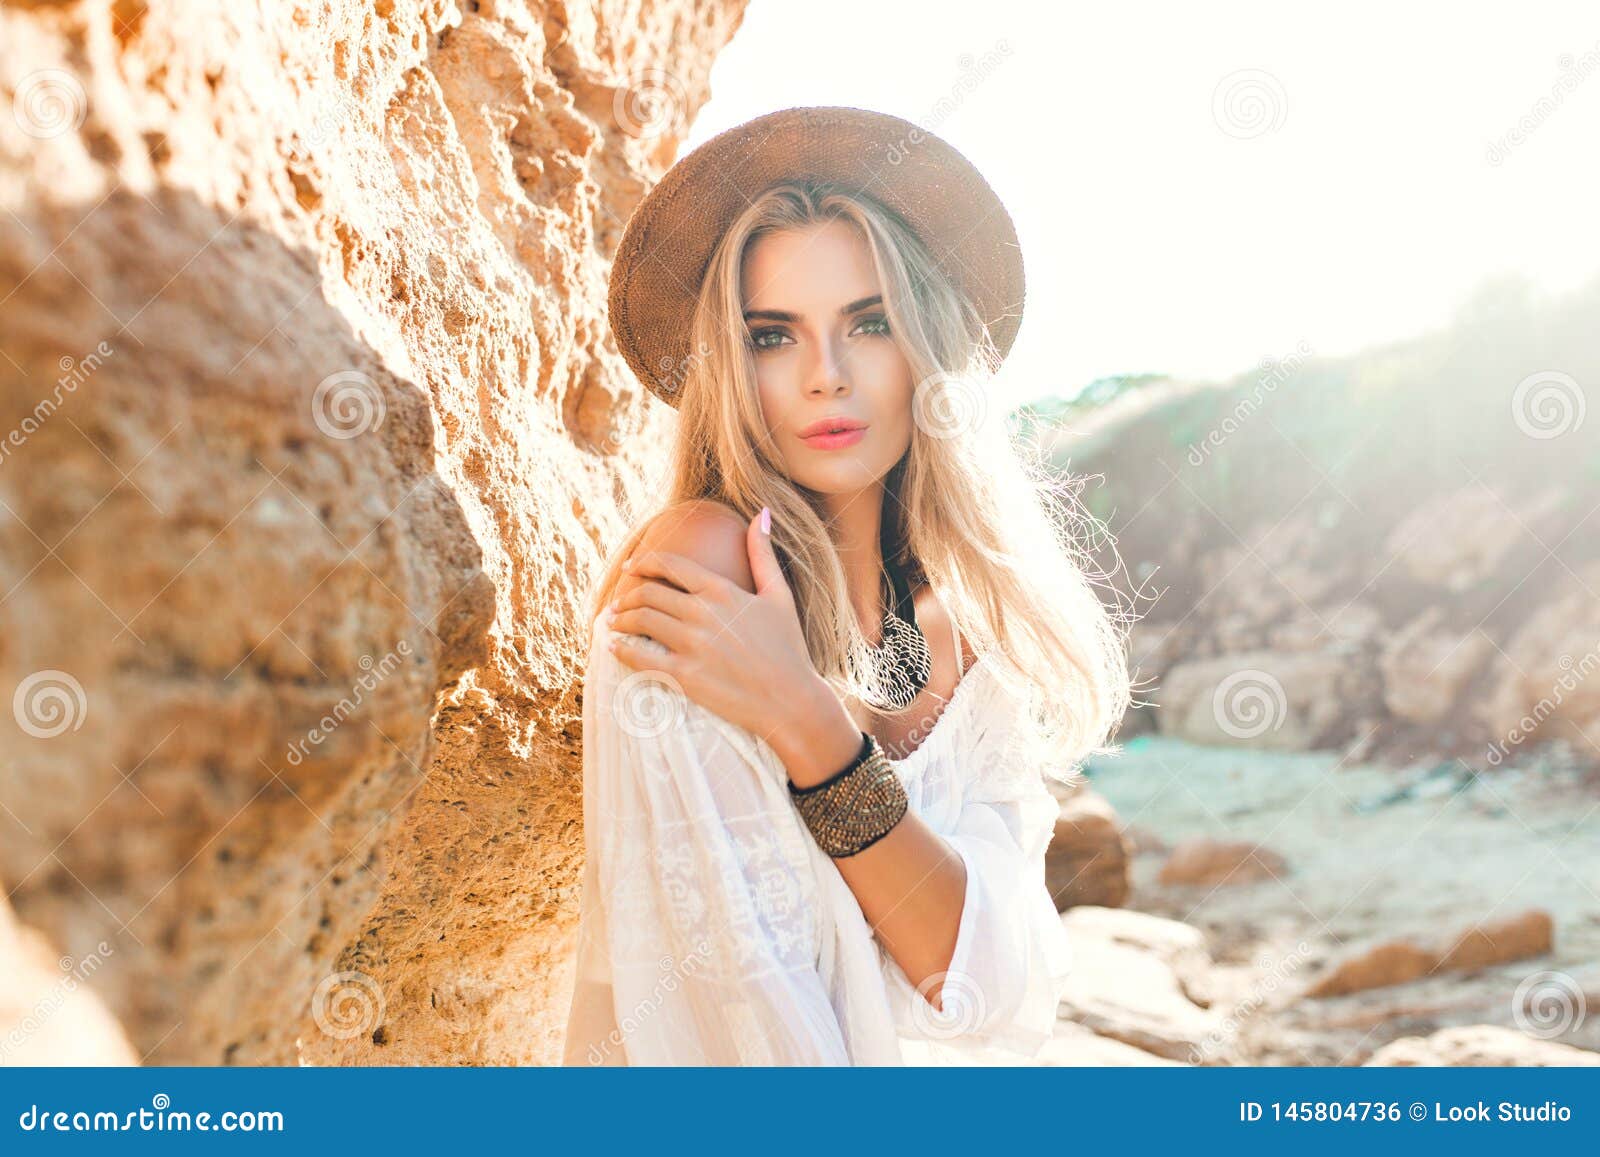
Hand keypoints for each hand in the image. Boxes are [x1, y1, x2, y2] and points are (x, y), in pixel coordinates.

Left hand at [604, 508, 859, 777]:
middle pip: (648, 593)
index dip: (643, 563)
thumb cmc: (788, 648)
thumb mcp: (779, 595)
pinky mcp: (685, 676)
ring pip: (640, 620)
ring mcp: (693, 645)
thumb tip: (761, 514)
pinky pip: (641, 657)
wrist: (791, 700)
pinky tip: (614, 648)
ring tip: (613, 622)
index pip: (669, 565)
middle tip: (619, 603)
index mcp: (722, 590)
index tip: (631, 569)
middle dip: (627, 595)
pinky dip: (622, 649)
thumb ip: (762, 553)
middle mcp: (704, 613)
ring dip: (620, 619)